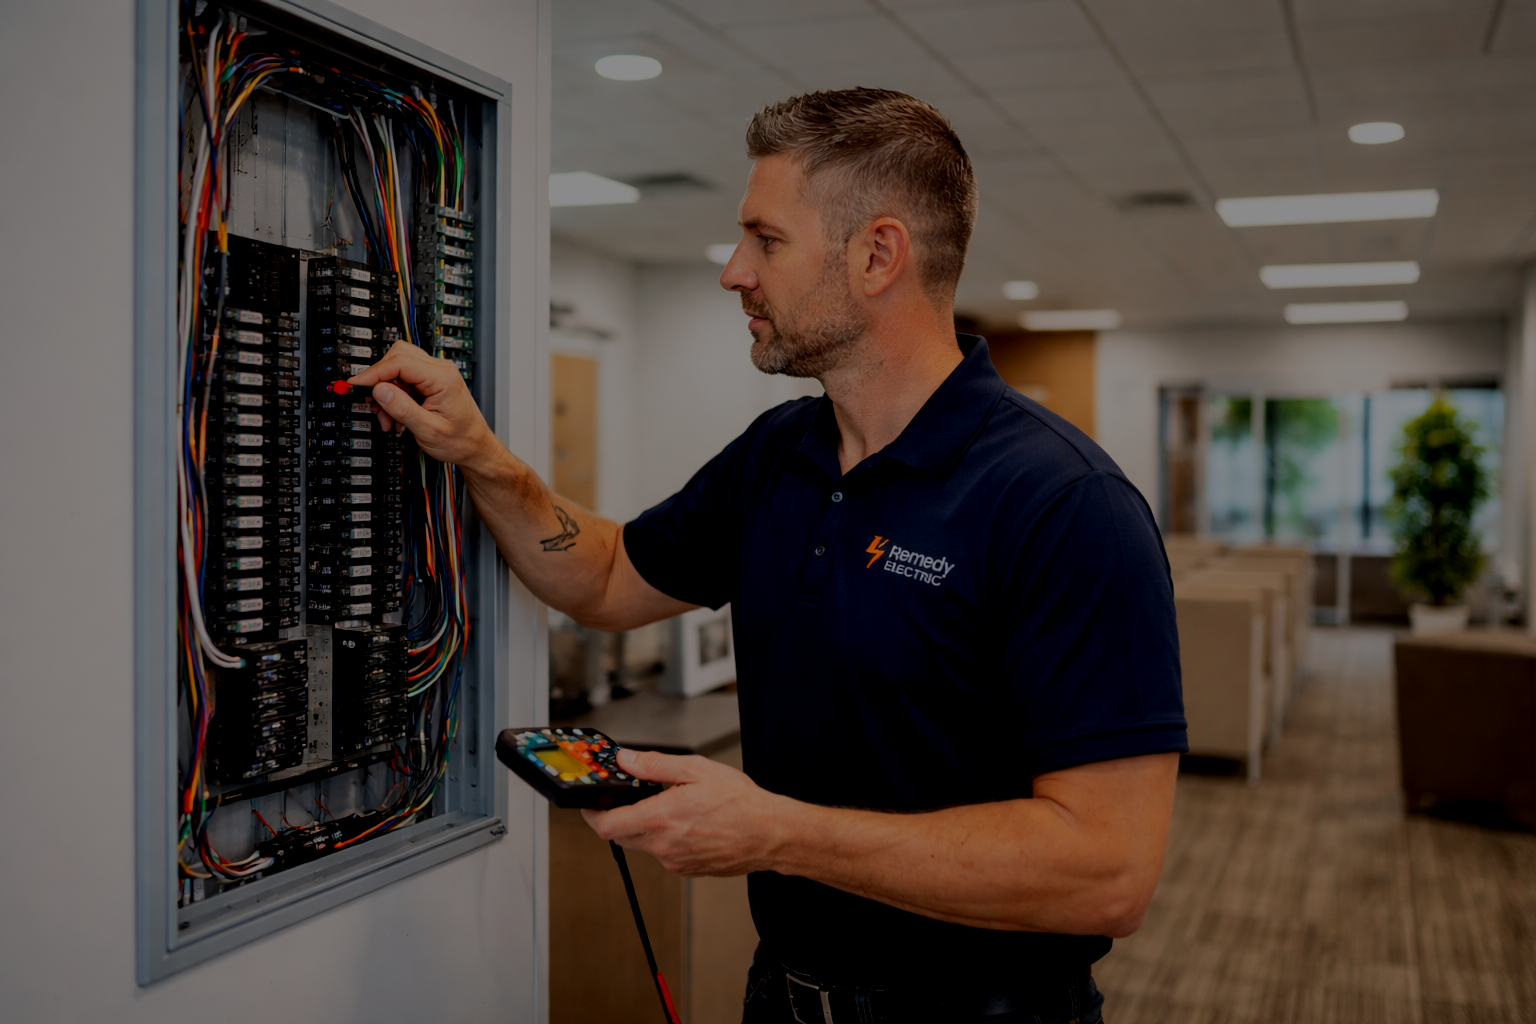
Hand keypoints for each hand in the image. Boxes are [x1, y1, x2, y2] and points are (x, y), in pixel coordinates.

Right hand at [347, 341, 500, 471]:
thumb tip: (379, 389)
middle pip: (397, 357)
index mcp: (442, 378)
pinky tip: (397, 417)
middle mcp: (440, 370)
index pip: (399, 362)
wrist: (476, 448)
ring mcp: (437, 374)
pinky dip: (395, 397)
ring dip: (387, 393)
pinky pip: (405, 380)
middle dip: (380, 381)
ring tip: (389, 419)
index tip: (356, 385)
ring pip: (398, 368)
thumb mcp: (428, 430)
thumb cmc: (461, 441)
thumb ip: (402, 408)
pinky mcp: (432, 382)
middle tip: (374, 404)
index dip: (374, 373)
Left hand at [582, 749, 789, 876]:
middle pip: (620, 836)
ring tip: (667, 806)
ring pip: (643, 845)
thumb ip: (655, 765)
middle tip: (628, 798)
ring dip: (644, 826)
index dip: (591, 813)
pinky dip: (664, 838)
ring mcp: (674, 861)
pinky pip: (663, 854)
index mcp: (661, 818)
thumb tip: (627, 760)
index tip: (589, 803)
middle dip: (617, 816)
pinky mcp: (686, 869)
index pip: (606, 825)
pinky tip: (686, 823)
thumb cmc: (741, 803)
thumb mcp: (696, 769)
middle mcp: (663, 845)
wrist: (770, 834)